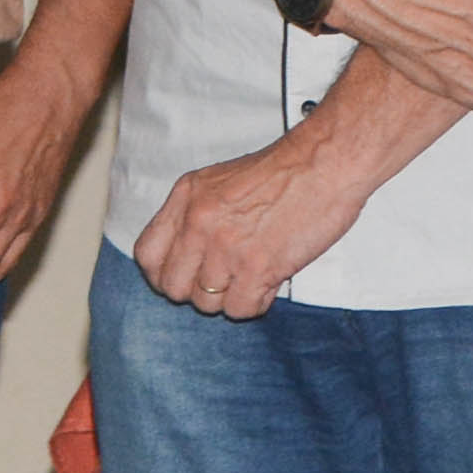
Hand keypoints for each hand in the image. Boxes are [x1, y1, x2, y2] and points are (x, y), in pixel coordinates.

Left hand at [132, 134, 385, 319]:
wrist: (325, 163)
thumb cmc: (284, 172)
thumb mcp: (220, 180)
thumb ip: (195, 214)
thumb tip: (184, 255)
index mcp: (187, 197)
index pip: (148, 254)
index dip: (163, 274)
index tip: (183, 277)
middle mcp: (198, 222)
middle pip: (173, 287)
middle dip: (197, 291)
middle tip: (224, 281)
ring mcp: (225, 246)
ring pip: (206, 302)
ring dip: (230, 297)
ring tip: (252, 276)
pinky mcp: (257, 267)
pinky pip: (240, 309)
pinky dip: (255, 303)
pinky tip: (268, 283)